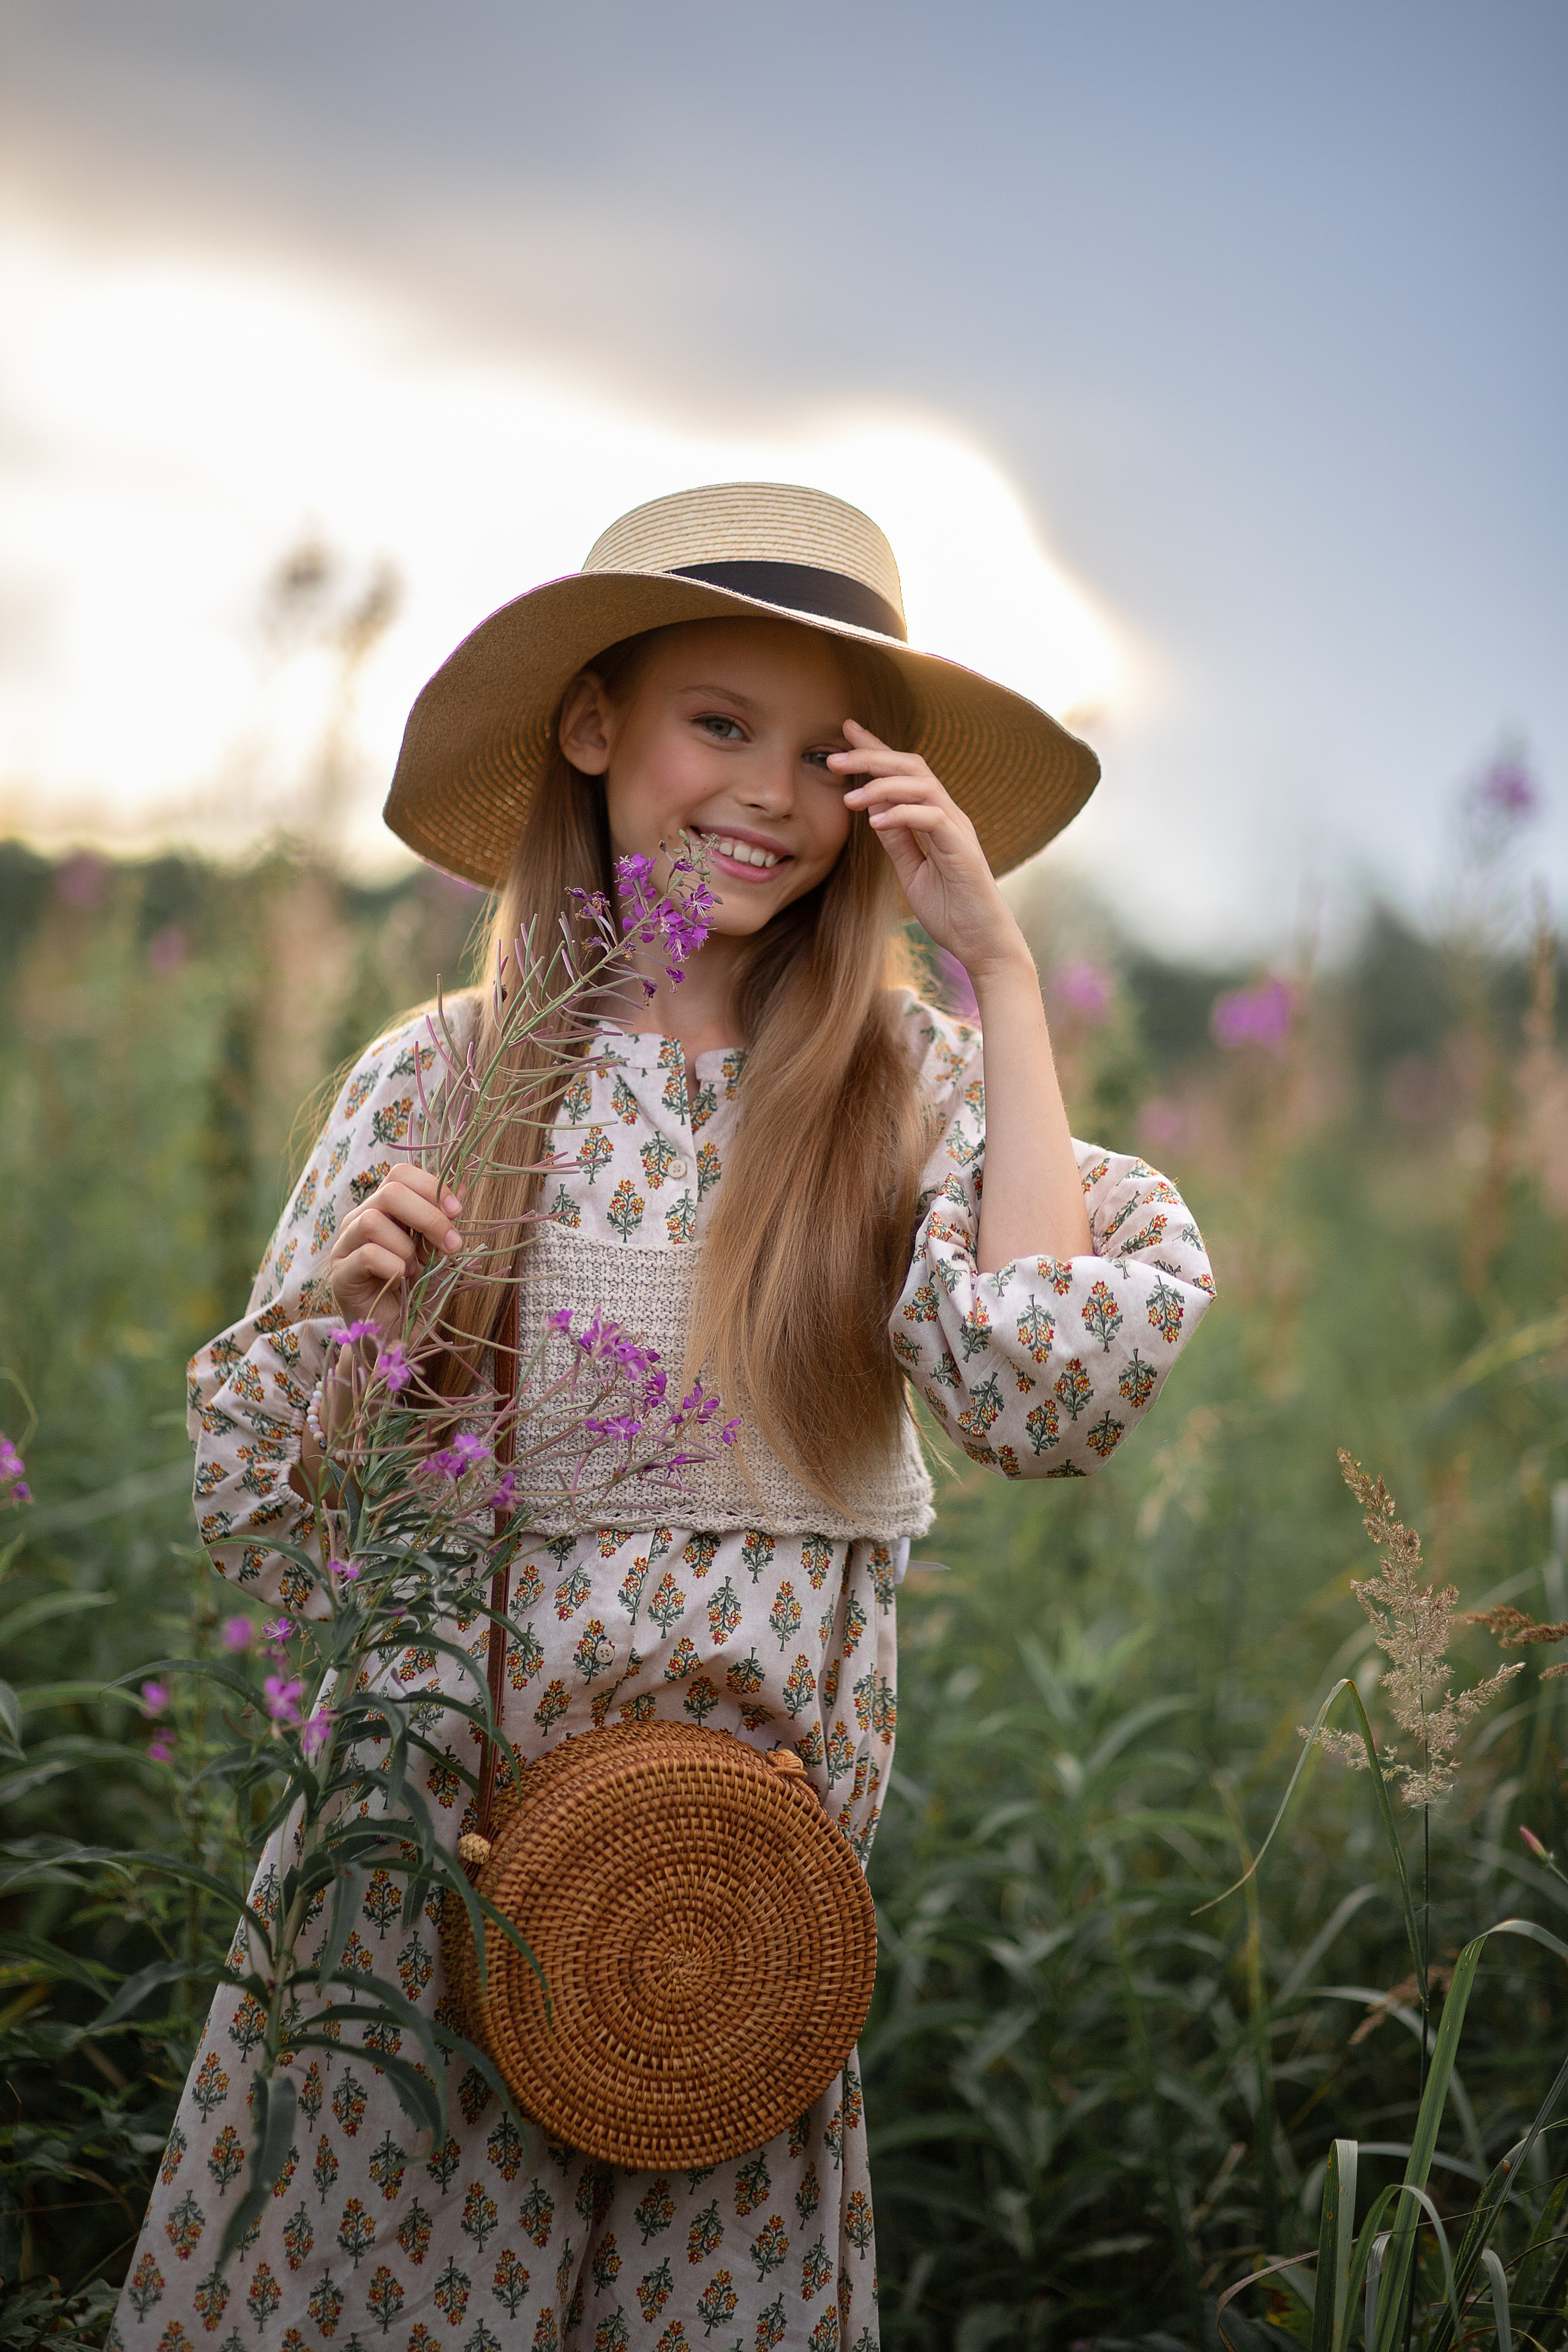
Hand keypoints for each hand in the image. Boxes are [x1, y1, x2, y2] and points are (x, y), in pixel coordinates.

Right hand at [327, 1162, 462, 1338]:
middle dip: (429, 1216)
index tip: (458, 1211)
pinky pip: (368, 1255)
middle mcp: (359, 1221)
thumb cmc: (416, 1292)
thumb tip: (463, 1184)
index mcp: (382, 1210)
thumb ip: (444, 1221)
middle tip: (452, 1245)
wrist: (396, 1336)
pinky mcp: (340, 1274)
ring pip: (373, 1221)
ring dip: (407, 1248)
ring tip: (414, 1271)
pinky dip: (394, 1268)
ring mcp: (344, 1246)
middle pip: (390, 1192)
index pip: (400, 1175)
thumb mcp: (438, 1253)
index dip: (431, 1187)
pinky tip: (399, 1282)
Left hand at [829, 722, 1030, 982]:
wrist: (982, 944)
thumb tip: (873, 809)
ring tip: (849, 798)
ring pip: (922, 786)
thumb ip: (897, 839)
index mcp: (936, 818)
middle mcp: (949, 815)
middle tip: (834, 759)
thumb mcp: (911, 871)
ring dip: (882, 786)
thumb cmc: (950, 910)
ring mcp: (958, 830)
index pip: (905, 772)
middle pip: (912, 767)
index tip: (846, 731)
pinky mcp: (962, 850)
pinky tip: (875, 823)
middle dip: (872, 757)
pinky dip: (902, 815)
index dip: (876, 748)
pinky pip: (932, 819)